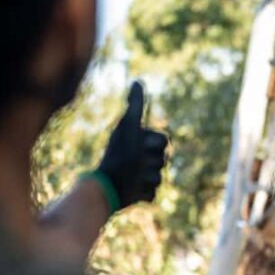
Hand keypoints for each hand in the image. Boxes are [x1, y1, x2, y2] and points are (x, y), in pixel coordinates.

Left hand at [98, 81, 168, 209]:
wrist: (109, 187)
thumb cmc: (120, 155)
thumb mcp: (129, 128)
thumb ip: (135, 107)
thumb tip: (137, 81)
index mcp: (138, 140)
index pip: (164, 141)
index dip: (155, 145)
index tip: (139, 146)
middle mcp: (141, 156)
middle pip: (163, 159)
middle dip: (152, 162)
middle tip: (136, 163)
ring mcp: (142, 175)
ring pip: (159, 177)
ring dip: (148, 178)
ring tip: (133, 178)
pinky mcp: (142, 192)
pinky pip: (153, 192)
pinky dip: (144, 193)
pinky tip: (133, 190)